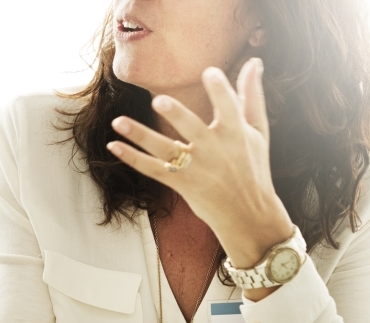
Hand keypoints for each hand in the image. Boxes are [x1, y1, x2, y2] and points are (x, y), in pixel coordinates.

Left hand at [107, 58, 294, 275]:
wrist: (248, 214)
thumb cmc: (252, 166)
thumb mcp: (257, 132)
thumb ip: (251, 96)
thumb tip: (254, 62)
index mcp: (236, 134)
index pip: (229, 107)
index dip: (221, 90)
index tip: (210, 71)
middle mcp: (215, 150)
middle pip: (193, 129)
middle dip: (177, 115)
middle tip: (159, 100)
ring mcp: (196, 168)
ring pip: (164, 150)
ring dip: (140, 135)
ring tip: (118, 121)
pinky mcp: (181, 183)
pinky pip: (151, 169)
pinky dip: (131, 158)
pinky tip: (112, 146)